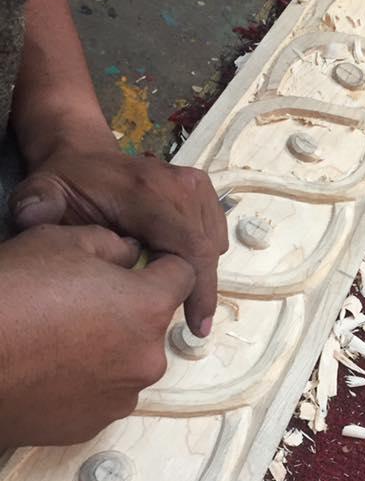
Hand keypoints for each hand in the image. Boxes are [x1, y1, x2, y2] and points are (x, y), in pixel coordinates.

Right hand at [0, 224, 194, 446]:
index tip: (142, 263)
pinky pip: (103, 392)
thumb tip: (128, 254)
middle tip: (81, 300)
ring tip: (58, 337)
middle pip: (153, 322)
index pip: (183, 275)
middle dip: (128, 309)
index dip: (161, 263)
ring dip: (108, 347)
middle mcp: (147, 357)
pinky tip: (50, 367)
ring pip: (128, 360)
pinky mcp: (93, 425)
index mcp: (148, 308)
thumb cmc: (11, 297)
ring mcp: (121, 396)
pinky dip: (86, 380)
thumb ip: (110, 244)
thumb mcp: (59, 242)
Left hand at [10, 145, 227, 336]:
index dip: (197, 288)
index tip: (195, 325)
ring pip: (212, 244)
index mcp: (144, 192)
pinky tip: (177, 266)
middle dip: (201, 289)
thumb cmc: (67, 184)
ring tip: (177, 293)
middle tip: (193, 324)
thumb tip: (34, 217)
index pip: (188, 245)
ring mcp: (193, 184)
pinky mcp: (202, 189)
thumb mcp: (43, 193)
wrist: (83, 155)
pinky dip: (202, 256)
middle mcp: (177, 184)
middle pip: (204, 250)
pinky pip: (214, 234)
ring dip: (200, 273)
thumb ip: (37, 205)